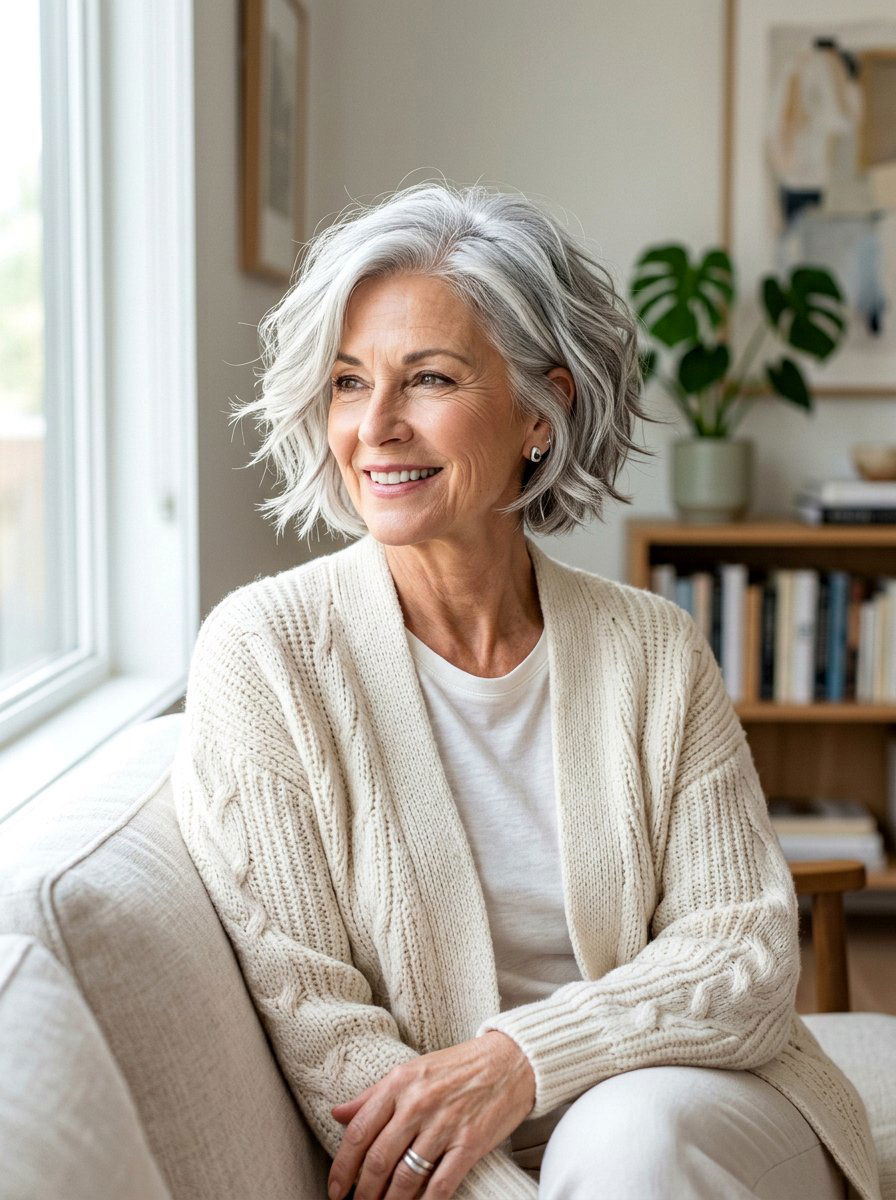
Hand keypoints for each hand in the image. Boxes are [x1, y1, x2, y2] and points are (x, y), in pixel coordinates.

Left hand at [327, 1029, 535, 1199]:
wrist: (510, 1061)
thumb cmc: (458, 1067)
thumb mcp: (411, 1070)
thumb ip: (373, 1094)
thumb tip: (338, 1113)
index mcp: (399, 1083)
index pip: (359, 1131)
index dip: (343, 1167)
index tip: (335, 1188)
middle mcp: (418, 1103)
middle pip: (378, 1159)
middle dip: (363, 1192)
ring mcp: (445, 1124)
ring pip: (405, 1177)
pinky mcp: (470, 1143)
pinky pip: (441, 1184)